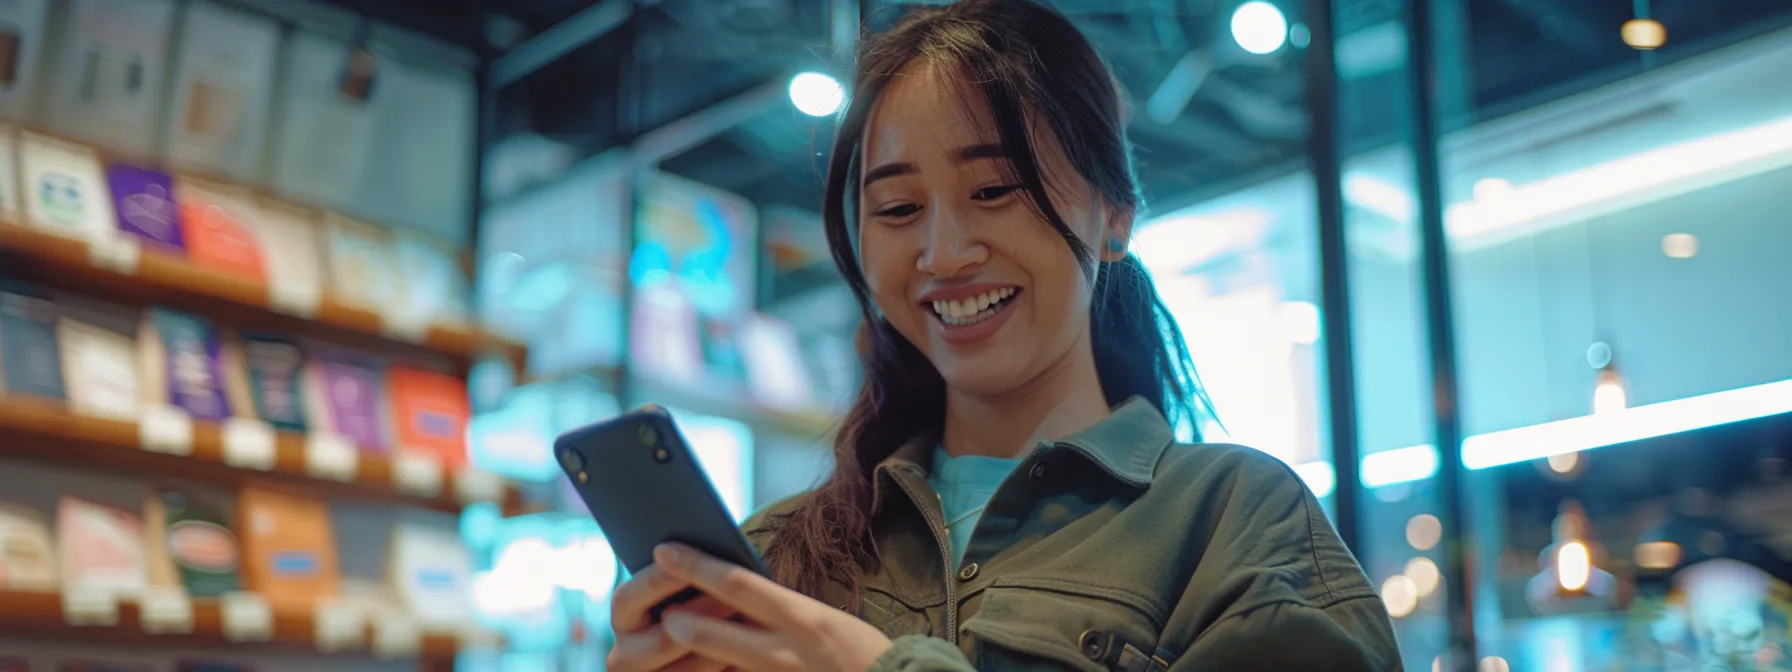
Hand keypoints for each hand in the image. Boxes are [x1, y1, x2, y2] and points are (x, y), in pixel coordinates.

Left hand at [613, 543, 894, 671]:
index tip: (665, 549)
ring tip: (671, 640)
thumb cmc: (861, 653)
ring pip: (718, 665)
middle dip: (679, 620)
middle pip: (715, 631)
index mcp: (803, 617)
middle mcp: (788, 649)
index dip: (696, 566)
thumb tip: (734, 594)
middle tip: (658, 610)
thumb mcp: (824, 620)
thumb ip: (781, 611)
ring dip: (689, 655)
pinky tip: (694, 669)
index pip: (738, 584)